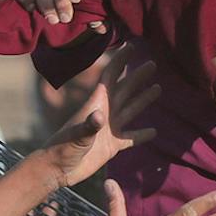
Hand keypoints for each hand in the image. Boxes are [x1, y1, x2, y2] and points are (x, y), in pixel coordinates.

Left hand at [43, 46, 159, 184]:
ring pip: (130, 109)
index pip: (110, 76)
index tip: (131, 46)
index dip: (120, 60)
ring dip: (143, 99)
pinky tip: (154, 132)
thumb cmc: (62, 149)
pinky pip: (131, 138)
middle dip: (137, 77)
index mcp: (96, 104)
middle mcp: (105, 112)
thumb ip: (89, 126)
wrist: (57, 169)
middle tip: (152, 64)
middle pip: (124, 90)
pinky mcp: (112, 146)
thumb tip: (101, 116)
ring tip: (158, 88)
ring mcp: (109, 129)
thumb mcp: (76, 136)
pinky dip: (142, 135)